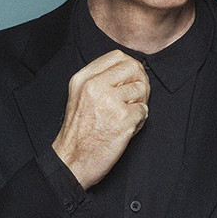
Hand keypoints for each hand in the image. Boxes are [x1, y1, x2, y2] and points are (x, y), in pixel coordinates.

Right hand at [52, 50, 149, 188]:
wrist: (72, 161)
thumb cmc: (78, 133)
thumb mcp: (79, 96)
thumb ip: (99, 80)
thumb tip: (130, 70)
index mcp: (83, 79)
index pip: (117, 56)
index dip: (130, 66)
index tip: (131, 78)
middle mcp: (95, 86)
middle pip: (133, 68)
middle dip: (140, 81)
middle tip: (136, 96)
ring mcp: (110, 102)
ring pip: (141, 89)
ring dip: (139, 103)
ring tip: (127, 116)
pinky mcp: (123, 119)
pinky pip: (144, 110)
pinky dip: (139, 121)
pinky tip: (126, 128)